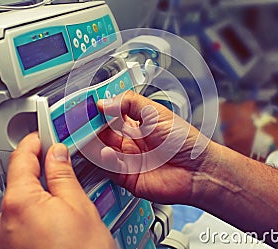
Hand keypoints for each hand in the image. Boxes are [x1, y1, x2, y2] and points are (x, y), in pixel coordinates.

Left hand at [0, 132, 114, 248]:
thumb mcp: (79, 205)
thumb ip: (62, 174)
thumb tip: (57, 154)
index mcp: (17, 203)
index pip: (21, 158)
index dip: (34, 142)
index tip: (43, 134)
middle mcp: (2, 222)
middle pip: (21, 181)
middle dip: (42, 171)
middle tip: (64, 163)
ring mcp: (3, 240)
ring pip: (23, 203)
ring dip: (42, 194)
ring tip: (68, 199)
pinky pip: (22, 222)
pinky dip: (38, 213)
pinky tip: (59, 219)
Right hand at [94, 90, 213, 205]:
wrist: (197, 168)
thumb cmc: (183, 140)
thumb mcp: (156, 112)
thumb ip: (130, 103)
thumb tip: (104, 101)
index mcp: (136, 124)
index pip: (111, 115)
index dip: (99, 111)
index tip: (86, 106)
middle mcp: (129, 141)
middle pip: (102, 133)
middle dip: (91, 127)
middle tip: (80, 121)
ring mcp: (127, 159)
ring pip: (102, 149)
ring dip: (93, 143)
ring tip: (86, 136)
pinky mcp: (127, 177)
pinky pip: (110, 167)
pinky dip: (105, 160)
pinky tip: (107, 152)